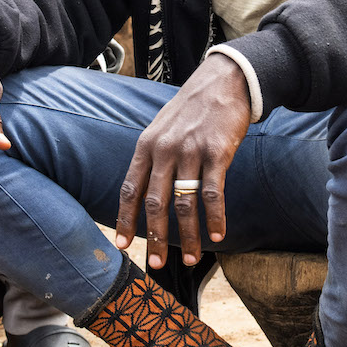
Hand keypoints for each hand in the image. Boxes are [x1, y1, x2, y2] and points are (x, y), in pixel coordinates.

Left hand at [117, 54, 250, 269]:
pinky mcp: (217, 153)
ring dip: (189, 236)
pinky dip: (215, 218)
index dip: (125, 220)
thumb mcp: (162, 128)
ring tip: (194, 259)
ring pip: (184, 204)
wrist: (224, 81)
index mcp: (146, 146)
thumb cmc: (193, 109)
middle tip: (157, 264)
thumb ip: (153, 157)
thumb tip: (144, 192)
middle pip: (155, 203)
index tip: (123, 245)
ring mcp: (190, 151)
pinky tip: (218, 235)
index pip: (130, 189)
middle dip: (156, 238)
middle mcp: (164, 150)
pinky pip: (213, 193)